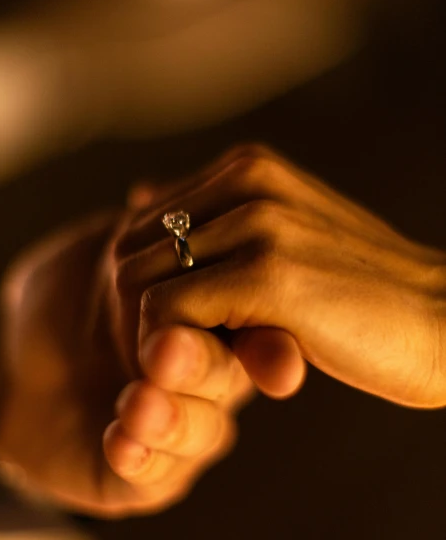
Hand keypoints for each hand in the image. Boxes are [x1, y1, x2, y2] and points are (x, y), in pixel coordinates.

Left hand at [0, 213, 254, 517]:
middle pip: (222, 378)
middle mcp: (203, 380)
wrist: (6, 373)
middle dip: (199, 366)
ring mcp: (178, 431)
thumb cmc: (57, 307)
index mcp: (209, 326)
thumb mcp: (90, 259)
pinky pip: (154, 475)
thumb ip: (133, 238)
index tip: (271, 346)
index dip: (261, 341)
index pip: (244, 332)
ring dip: (170, 414)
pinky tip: (118, 437)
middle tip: (165, 349)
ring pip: (199, 432)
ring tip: (137, 400)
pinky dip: (139, 453)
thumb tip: (147, 193)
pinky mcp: (145, 478)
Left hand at [111, 144, 445, 408]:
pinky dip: (170, 351)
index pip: (138, 223)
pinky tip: (208, 372)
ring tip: (186, 367)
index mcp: (246, 167)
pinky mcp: (268, 274)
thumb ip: (213, 218)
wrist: (445, 321)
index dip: (136, 286)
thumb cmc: (361, 292)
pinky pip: (168, 313)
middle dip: (130, 314)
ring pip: (136, 281)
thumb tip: (135, 194)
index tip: (160, 333)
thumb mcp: (282, 237)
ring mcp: (258, 221)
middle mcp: (247, 179)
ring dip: (146, 335)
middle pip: (127, 250)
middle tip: (163, 359)